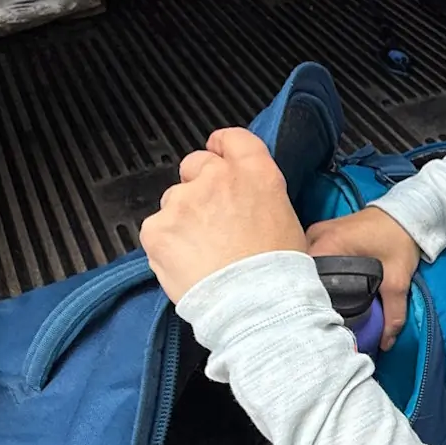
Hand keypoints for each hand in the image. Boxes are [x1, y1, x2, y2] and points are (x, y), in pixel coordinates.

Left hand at [141, 128, 306, 304]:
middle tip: (212, 221)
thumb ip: (260, 196)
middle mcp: (218, 178)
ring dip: (183, 220)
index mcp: (256, 174)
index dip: (221, 146)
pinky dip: (167, 246)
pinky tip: (189, 265)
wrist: (257, 305)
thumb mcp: (288, 221)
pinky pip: (157, 230)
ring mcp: (184, 201)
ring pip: (174, 202)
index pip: (232, 139)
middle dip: (199, 186)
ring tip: (204, 254)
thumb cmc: (278, 273)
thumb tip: (245, 198)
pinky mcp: (158, 228)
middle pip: (196, 165)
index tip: (217, 154)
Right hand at [306, 206, 420, 349]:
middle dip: (308, 294)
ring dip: (311, 284)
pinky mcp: (322, 234)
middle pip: (301, 272)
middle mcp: (315, 236)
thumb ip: (393, 313)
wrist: (407, 214)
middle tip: (316, 317)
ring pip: (305, 266)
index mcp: (327, 243)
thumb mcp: (398, 279)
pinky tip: (322, 291)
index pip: (304, 276)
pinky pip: (312, 259)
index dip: (308, 299)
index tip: (314, 318)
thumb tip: (385, 343)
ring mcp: (316, 233)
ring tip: (317, 307)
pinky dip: (316, 273)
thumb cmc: (400, 240)